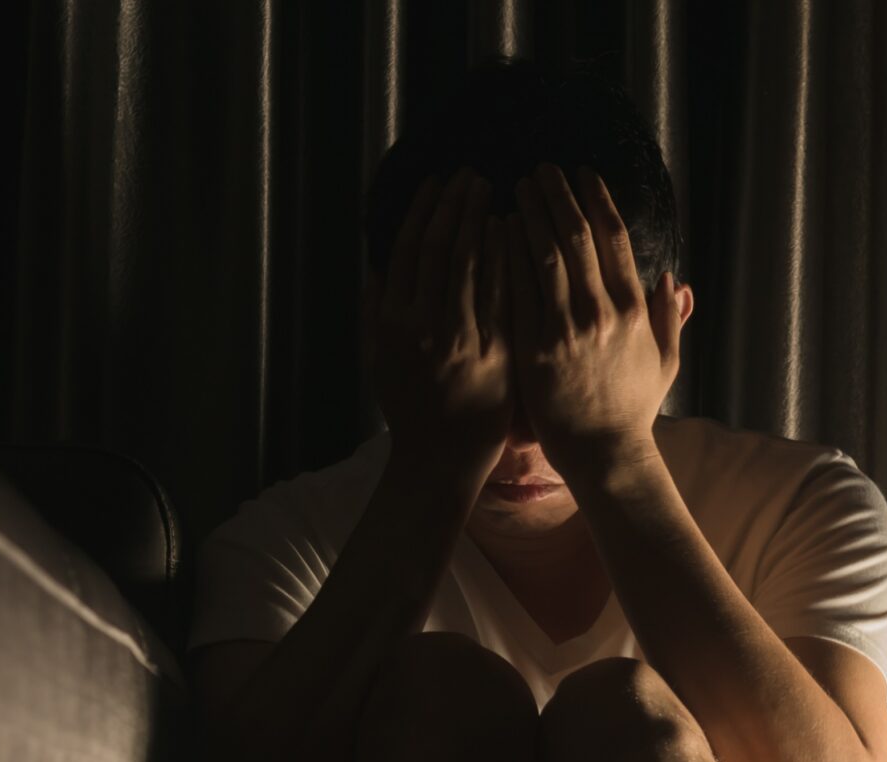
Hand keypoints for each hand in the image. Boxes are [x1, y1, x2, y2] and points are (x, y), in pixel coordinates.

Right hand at [366, 167, 510, 482]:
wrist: (441, 459)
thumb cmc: (410, 411)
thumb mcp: (377, 359)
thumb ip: (374, 310)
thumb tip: (376, 263)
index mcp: (393, 320)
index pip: (408, 250)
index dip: (422, 212)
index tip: (436, 183)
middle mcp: (424, 324)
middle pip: (440, 249)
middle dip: (455, 206)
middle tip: (471, 176)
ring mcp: (461, 338)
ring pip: (470, 266)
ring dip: (480, 222)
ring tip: (492, 192)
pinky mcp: (495, 353)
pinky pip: (500, 296)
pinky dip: (504, 259)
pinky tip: (512, 232)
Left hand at [503, 163, 681, 488]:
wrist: (603, 455)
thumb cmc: (632, 411)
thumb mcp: (664, 363)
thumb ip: (668, 319)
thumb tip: (674, 280)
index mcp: (634, 308)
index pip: (614, 236)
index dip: (596, 198)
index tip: (581, 174)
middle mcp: (602, 311)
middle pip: (576, 234)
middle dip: (557, 194)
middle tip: (540, 169)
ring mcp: (567, 328)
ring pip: (545, 253)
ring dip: (530, 213)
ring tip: (516, 188)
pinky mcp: (534, 347)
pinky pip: (518, 288)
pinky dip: (508, 253)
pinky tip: (497, 230)